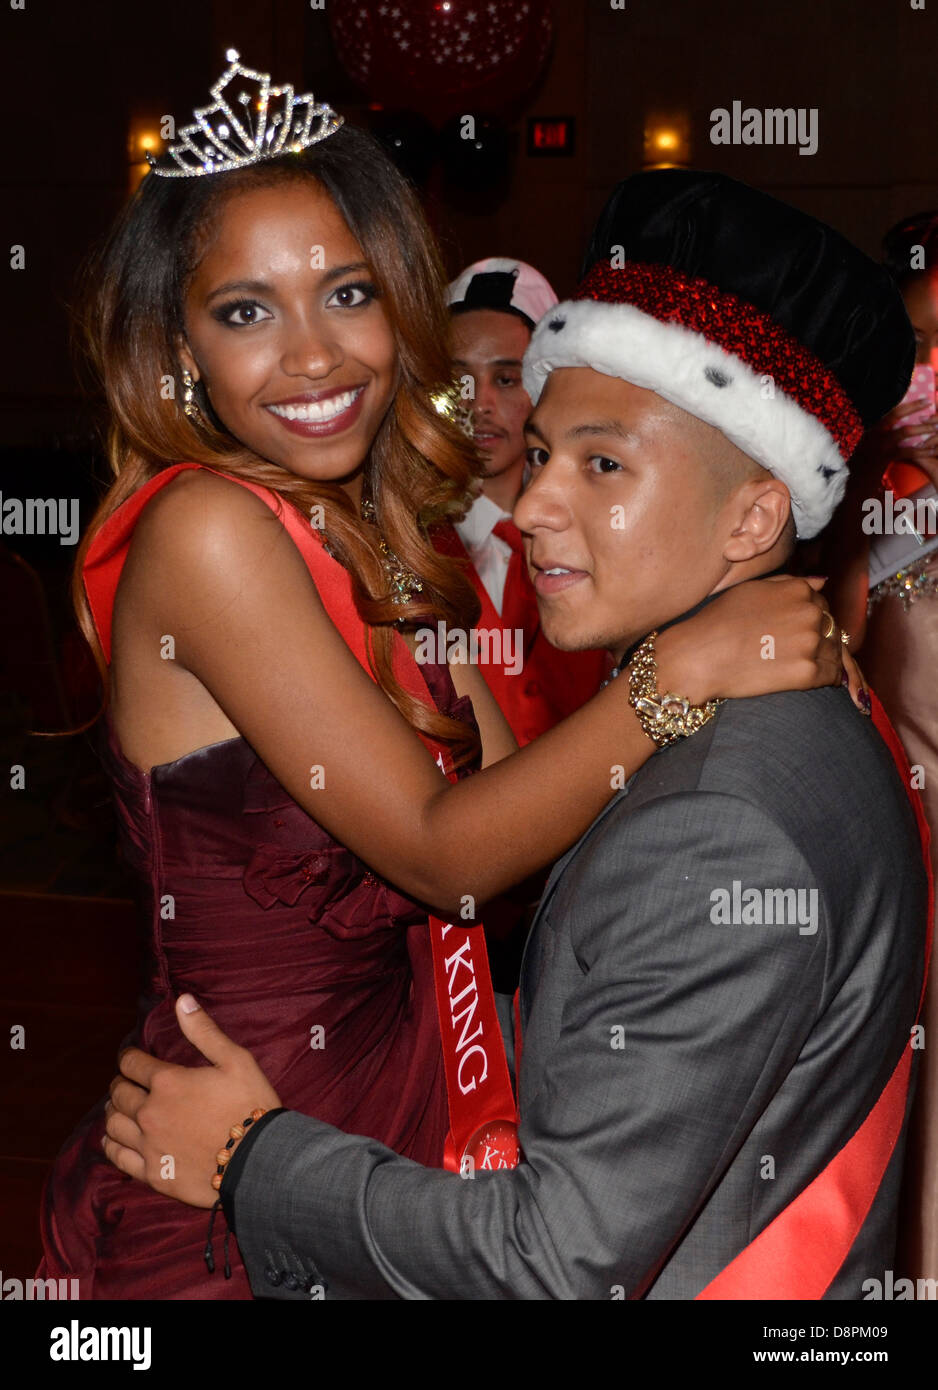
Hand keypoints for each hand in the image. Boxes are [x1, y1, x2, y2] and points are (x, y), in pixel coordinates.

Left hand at [102, 995, 281, 1208]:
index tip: (130, 1058)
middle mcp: (150, 1112)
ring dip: (113, 1112)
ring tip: (118, 1108)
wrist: (259, 1161)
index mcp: (167, 1082)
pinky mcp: (153, 1174)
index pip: (132, 1064)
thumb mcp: (235, 1060)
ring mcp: (149, 1145)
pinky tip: (113, 1140)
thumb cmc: (250, 1105)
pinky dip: (111, 1145)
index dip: (128, 1058)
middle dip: (120, 1083)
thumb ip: (204, 1031)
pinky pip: (119, 1158)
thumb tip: (182, 1000)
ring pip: (113, 1125)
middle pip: (119, 1094)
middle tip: (125, 1082)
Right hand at [657, 574, 867, 710]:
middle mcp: (810, 612)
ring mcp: (810, 643)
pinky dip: (828, 679)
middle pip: (830, 626)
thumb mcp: (752, 589)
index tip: (792, 630)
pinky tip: (810, 679)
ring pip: (834, 651)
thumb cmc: (718, 621)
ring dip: (823, 658)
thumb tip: (821, 582)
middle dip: (818, 637)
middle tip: (793, 650)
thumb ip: (788, 583)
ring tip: (798, 665)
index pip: (821, 602)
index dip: (809, 617)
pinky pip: (832, 676)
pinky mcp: (807, 673)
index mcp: (798, 590)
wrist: (699, 657)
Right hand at [853, 397, 937, 489]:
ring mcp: (878, 445)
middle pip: (895, 414)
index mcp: (870, 429)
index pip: (889, 411)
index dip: (906, 404)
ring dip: (922, 428)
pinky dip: (921, 450)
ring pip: (904, 431)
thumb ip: (879, 437)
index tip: (923, 399)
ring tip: (936, 428)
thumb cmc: (861, 467)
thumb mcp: (866, 448)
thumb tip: (894, 428)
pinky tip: (932, 450)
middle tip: (929, 403)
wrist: (853, 484)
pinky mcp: (884, 458)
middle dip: (914, 407)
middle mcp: (872, 433)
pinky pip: (907, 451)